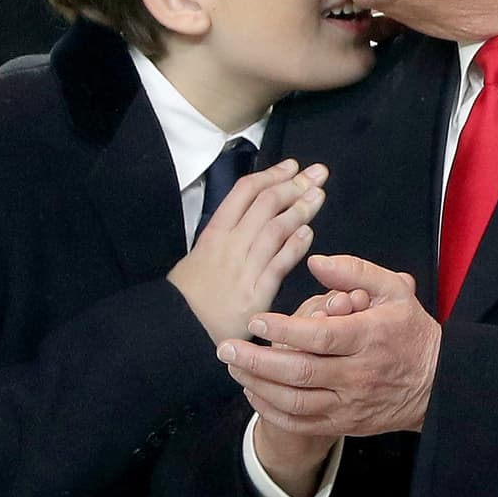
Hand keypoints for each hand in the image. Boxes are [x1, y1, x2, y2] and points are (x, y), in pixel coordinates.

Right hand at [168, 160, 326, 343]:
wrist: (179, 330)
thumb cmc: (189, 296)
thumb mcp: (199, 255)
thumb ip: (226, 236)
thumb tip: (251, 215)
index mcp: (215, 233)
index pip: (245, 192)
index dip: (272, 175)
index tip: (292, 166)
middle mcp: (230, 246)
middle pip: (266, 204)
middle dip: (295, 184)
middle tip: (318, 173)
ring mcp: (243, 269)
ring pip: (275, 229)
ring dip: (300, 209)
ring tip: (318, 195)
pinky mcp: (255, 295)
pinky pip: (278, 265)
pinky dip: (295, 247)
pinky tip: (309, 233)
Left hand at [218, 254, 439, 436]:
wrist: (437, 384)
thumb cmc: (410, 331)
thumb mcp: (393, 290)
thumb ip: (355, 271)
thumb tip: (315, 262)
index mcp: (370, 337)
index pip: (321, 336)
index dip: (284, 331)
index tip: (255, 321)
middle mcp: (359, 374)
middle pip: (300, 372)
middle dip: (257, 361)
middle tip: (225, 347)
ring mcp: (351, 403)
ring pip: (296, 402)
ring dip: (259, 386)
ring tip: (234, 367)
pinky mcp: (346, 423)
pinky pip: (303, 423)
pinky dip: (273, 411)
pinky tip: (254, 393)